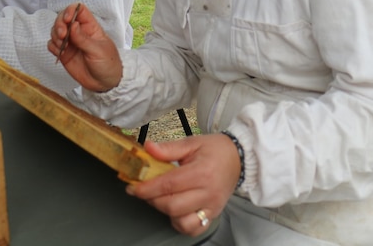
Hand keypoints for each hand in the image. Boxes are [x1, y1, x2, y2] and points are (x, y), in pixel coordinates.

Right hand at [47, 3, 120, 91]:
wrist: (104, 84)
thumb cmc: (108, 64)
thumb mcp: (97, 51)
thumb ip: (83, 38)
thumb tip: (73, 24)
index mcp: (91, 27)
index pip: (79, 10)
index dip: (70, 10)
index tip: (67, 19)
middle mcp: (79, 32)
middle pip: (63, 18)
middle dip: (59, 24)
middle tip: (62, 35)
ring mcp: (71, 42)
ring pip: (56, 31)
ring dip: (55, 36)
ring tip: (62, 46)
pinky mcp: (64, 53)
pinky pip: (52, 44)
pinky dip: (53, 46)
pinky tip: (60, 52)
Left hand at [126, 134, 240, 236]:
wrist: (239, 158)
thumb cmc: (216, 150)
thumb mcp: (192, 143)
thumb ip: (169, 148)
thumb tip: (148, 148)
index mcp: (201, 172)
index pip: (169, 184)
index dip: (147, 188)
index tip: (133, 187)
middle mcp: (208, 193)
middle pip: (172, 205)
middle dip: (152, 199)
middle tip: (145, 190)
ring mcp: (211, 207)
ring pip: (181, 221)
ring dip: (165, 212)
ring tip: (161, 198)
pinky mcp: (213, 215)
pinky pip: (193, 229)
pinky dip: (180, 223)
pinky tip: (175, 210)